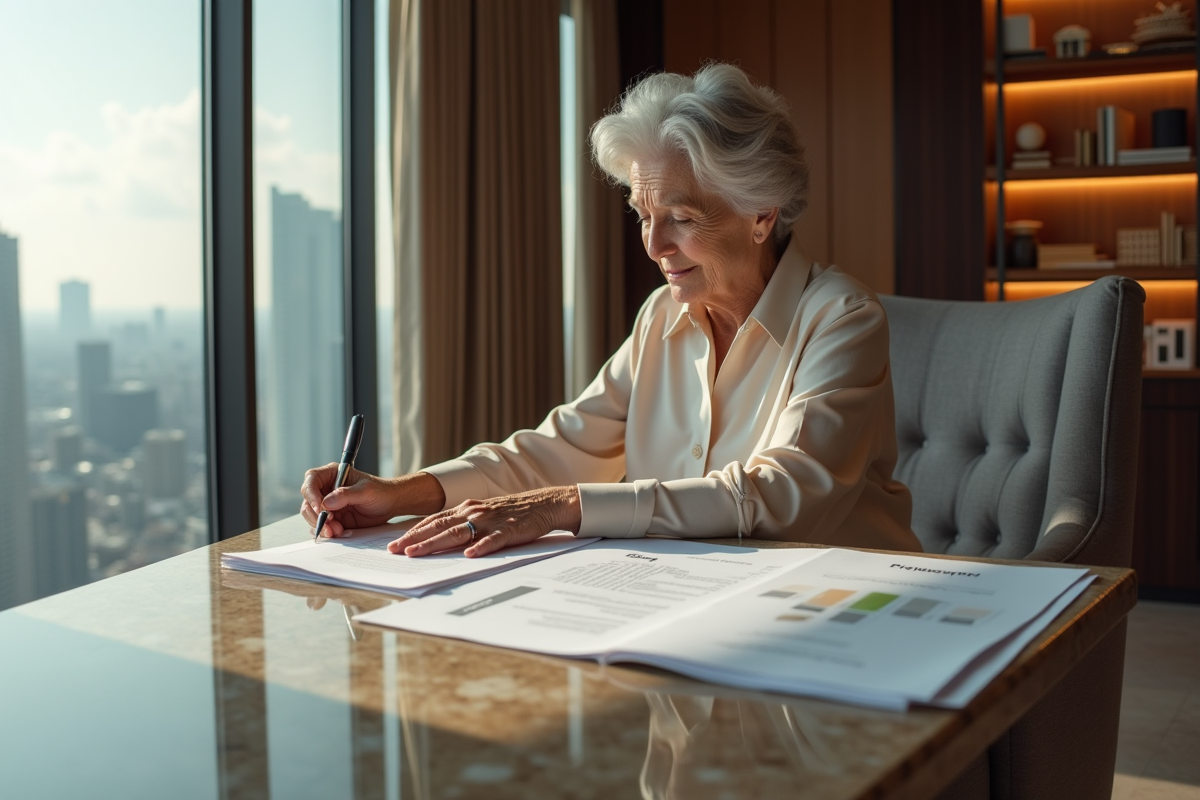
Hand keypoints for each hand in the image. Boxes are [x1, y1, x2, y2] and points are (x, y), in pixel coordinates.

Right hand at [299, 467, 444, 536]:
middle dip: (315, 515)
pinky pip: (321, 526)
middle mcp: (326, 489)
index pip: (311, 480)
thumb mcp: (366, 491)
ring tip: (337, 530)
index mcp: (331, 474)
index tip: (320, 508)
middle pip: (308, 501)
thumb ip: (346, 495)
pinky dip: (327, 532)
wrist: (390, 505)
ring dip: (321, 526)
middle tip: (330, 524)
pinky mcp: (333, 519)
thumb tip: (326, 502)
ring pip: (312, 516)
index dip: (311, 494)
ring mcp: (328, 505)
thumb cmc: (380, 491)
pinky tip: (339, 532)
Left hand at [388, 485, 581, 557]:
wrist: (544, 503)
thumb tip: (440, 539)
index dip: (413, 532)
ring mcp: (491, 521)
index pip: (434, 521)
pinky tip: (469, 555)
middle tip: (396, 551)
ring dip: (435, 543)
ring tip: (417, 553)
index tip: (395, 544)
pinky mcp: (509, 530)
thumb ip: (464, 524)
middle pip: (440, 526)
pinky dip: (480, 547)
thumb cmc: (512, 512)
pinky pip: (493, 540)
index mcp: (467, 509)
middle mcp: (474, 512)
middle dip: (415, 539)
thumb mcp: (483, 514)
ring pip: (458, 533)